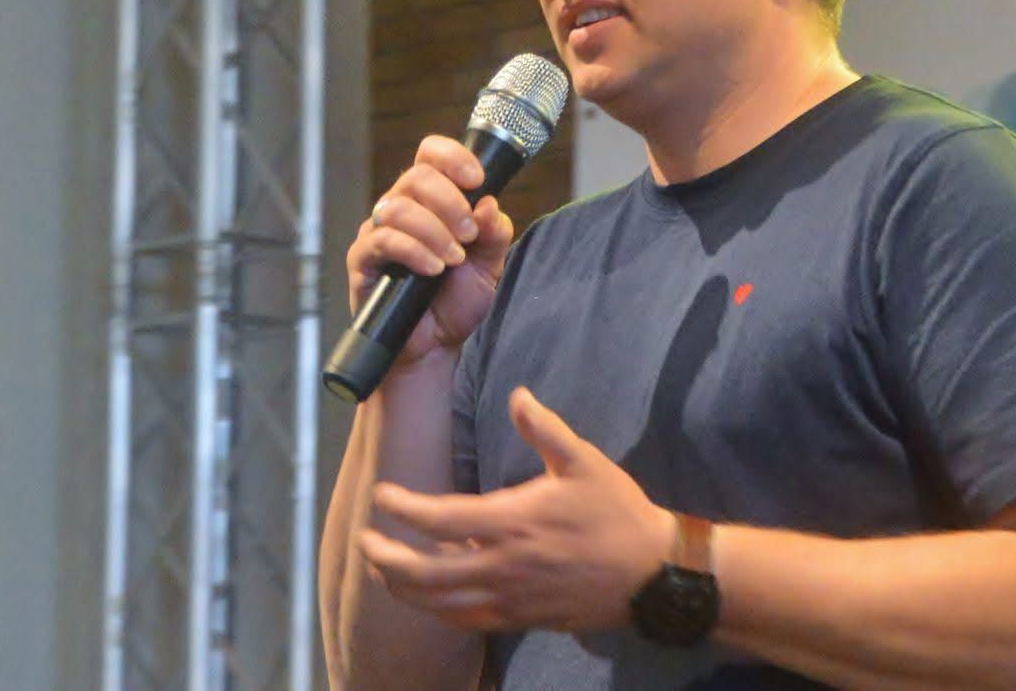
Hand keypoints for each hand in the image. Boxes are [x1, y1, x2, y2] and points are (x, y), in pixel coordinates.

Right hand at [346, 135, 514, 367]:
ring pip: (398, 206)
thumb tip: (488, 203)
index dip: (453, 157)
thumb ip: (494, 234)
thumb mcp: (490, 266)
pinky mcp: (363, 259)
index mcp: (432, 199)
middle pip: (416, 175)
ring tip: (453, 259)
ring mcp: (378, 231)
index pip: (431, 155)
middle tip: (468, 234)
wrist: (435, 346)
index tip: (477, 179)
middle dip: (450, 202)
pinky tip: (433, 269)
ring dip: (434, 230)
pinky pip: (383, 240)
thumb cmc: (457, 300)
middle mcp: (401, 207)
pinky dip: (414, 251)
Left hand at [360, 387, 674, 632]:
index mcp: (512, 521)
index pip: (439, 519)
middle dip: (387, 557)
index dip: (403, 508)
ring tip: (384, 570)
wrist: (650, 573)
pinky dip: (439, 611)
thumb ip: (544, 427)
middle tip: (365, 540)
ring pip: (441, 604)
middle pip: (426, 572)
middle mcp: (502, 566)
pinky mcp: (523, 618)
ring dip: (405, 588)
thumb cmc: (615, 512)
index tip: (381, 495)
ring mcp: (511, 598)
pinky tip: (430, 598)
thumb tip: (516, 394)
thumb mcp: (583, 460)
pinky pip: (467, 621)